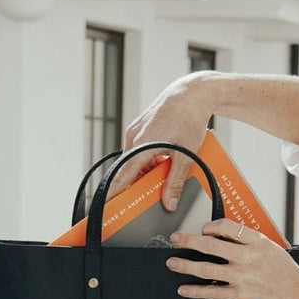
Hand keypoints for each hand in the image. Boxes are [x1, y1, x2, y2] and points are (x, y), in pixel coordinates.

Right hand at [111, 74, 213, 209]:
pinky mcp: (142, 126)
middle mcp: (133, 137)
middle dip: (136, 184)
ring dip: (147, 170)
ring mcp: (136, 130)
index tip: (105, 205)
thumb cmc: (189, 120)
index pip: (122, 176)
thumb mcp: (186, 156)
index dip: (113, 192)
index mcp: (141, 146)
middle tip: (143, 199)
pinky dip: (150, 158)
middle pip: (129, 169)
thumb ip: (176, 181)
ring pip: (136, 159)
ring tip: (163, 177)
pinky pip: (141, 148)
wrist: (193, 93)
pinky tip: (166, 160)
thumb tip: (169, 203)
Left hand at [164, 219, 298, 298]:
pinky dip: (195, 291)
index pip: (226, 226)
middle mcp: (248, 258)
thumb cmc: (292, 280)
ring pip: (206, 269)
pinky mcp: (240, 296)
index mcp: (258, 243)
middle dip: (188, 241)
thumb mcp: (276, 252)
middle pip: (210, 245)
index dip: (210, 227)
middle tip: (176, 240)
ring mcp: (243, 277)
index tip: (203, 230)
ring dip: (185, 265)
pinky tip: (185, 289)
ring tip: (173, 263)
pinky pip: (211, 292)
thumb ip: (254, 245)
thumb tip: (233, 239)